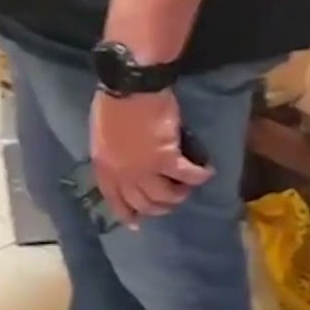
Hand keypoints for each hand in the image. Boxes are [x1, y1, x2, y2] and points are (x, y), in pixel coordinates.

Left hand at [89, 90, 212, 223]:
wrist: (130, 85)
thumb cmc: (114, 101)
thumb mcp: (103, 134)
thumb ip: (113, 154)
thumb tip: (126, 163)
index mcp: (104, 166)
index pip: (115, 199)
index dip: (127, 214)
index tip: (137, 224)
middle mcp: (123, 174)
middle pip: (144, 203)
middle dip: (160, 207)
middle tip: (172, 201)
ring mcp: (145, 169)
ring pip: (166, 196)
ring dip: (179, 195)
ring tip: (187, 187)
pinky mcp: (167, 159)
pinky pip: (187, 175)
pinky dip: (199, 176)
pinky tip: (207, 172)